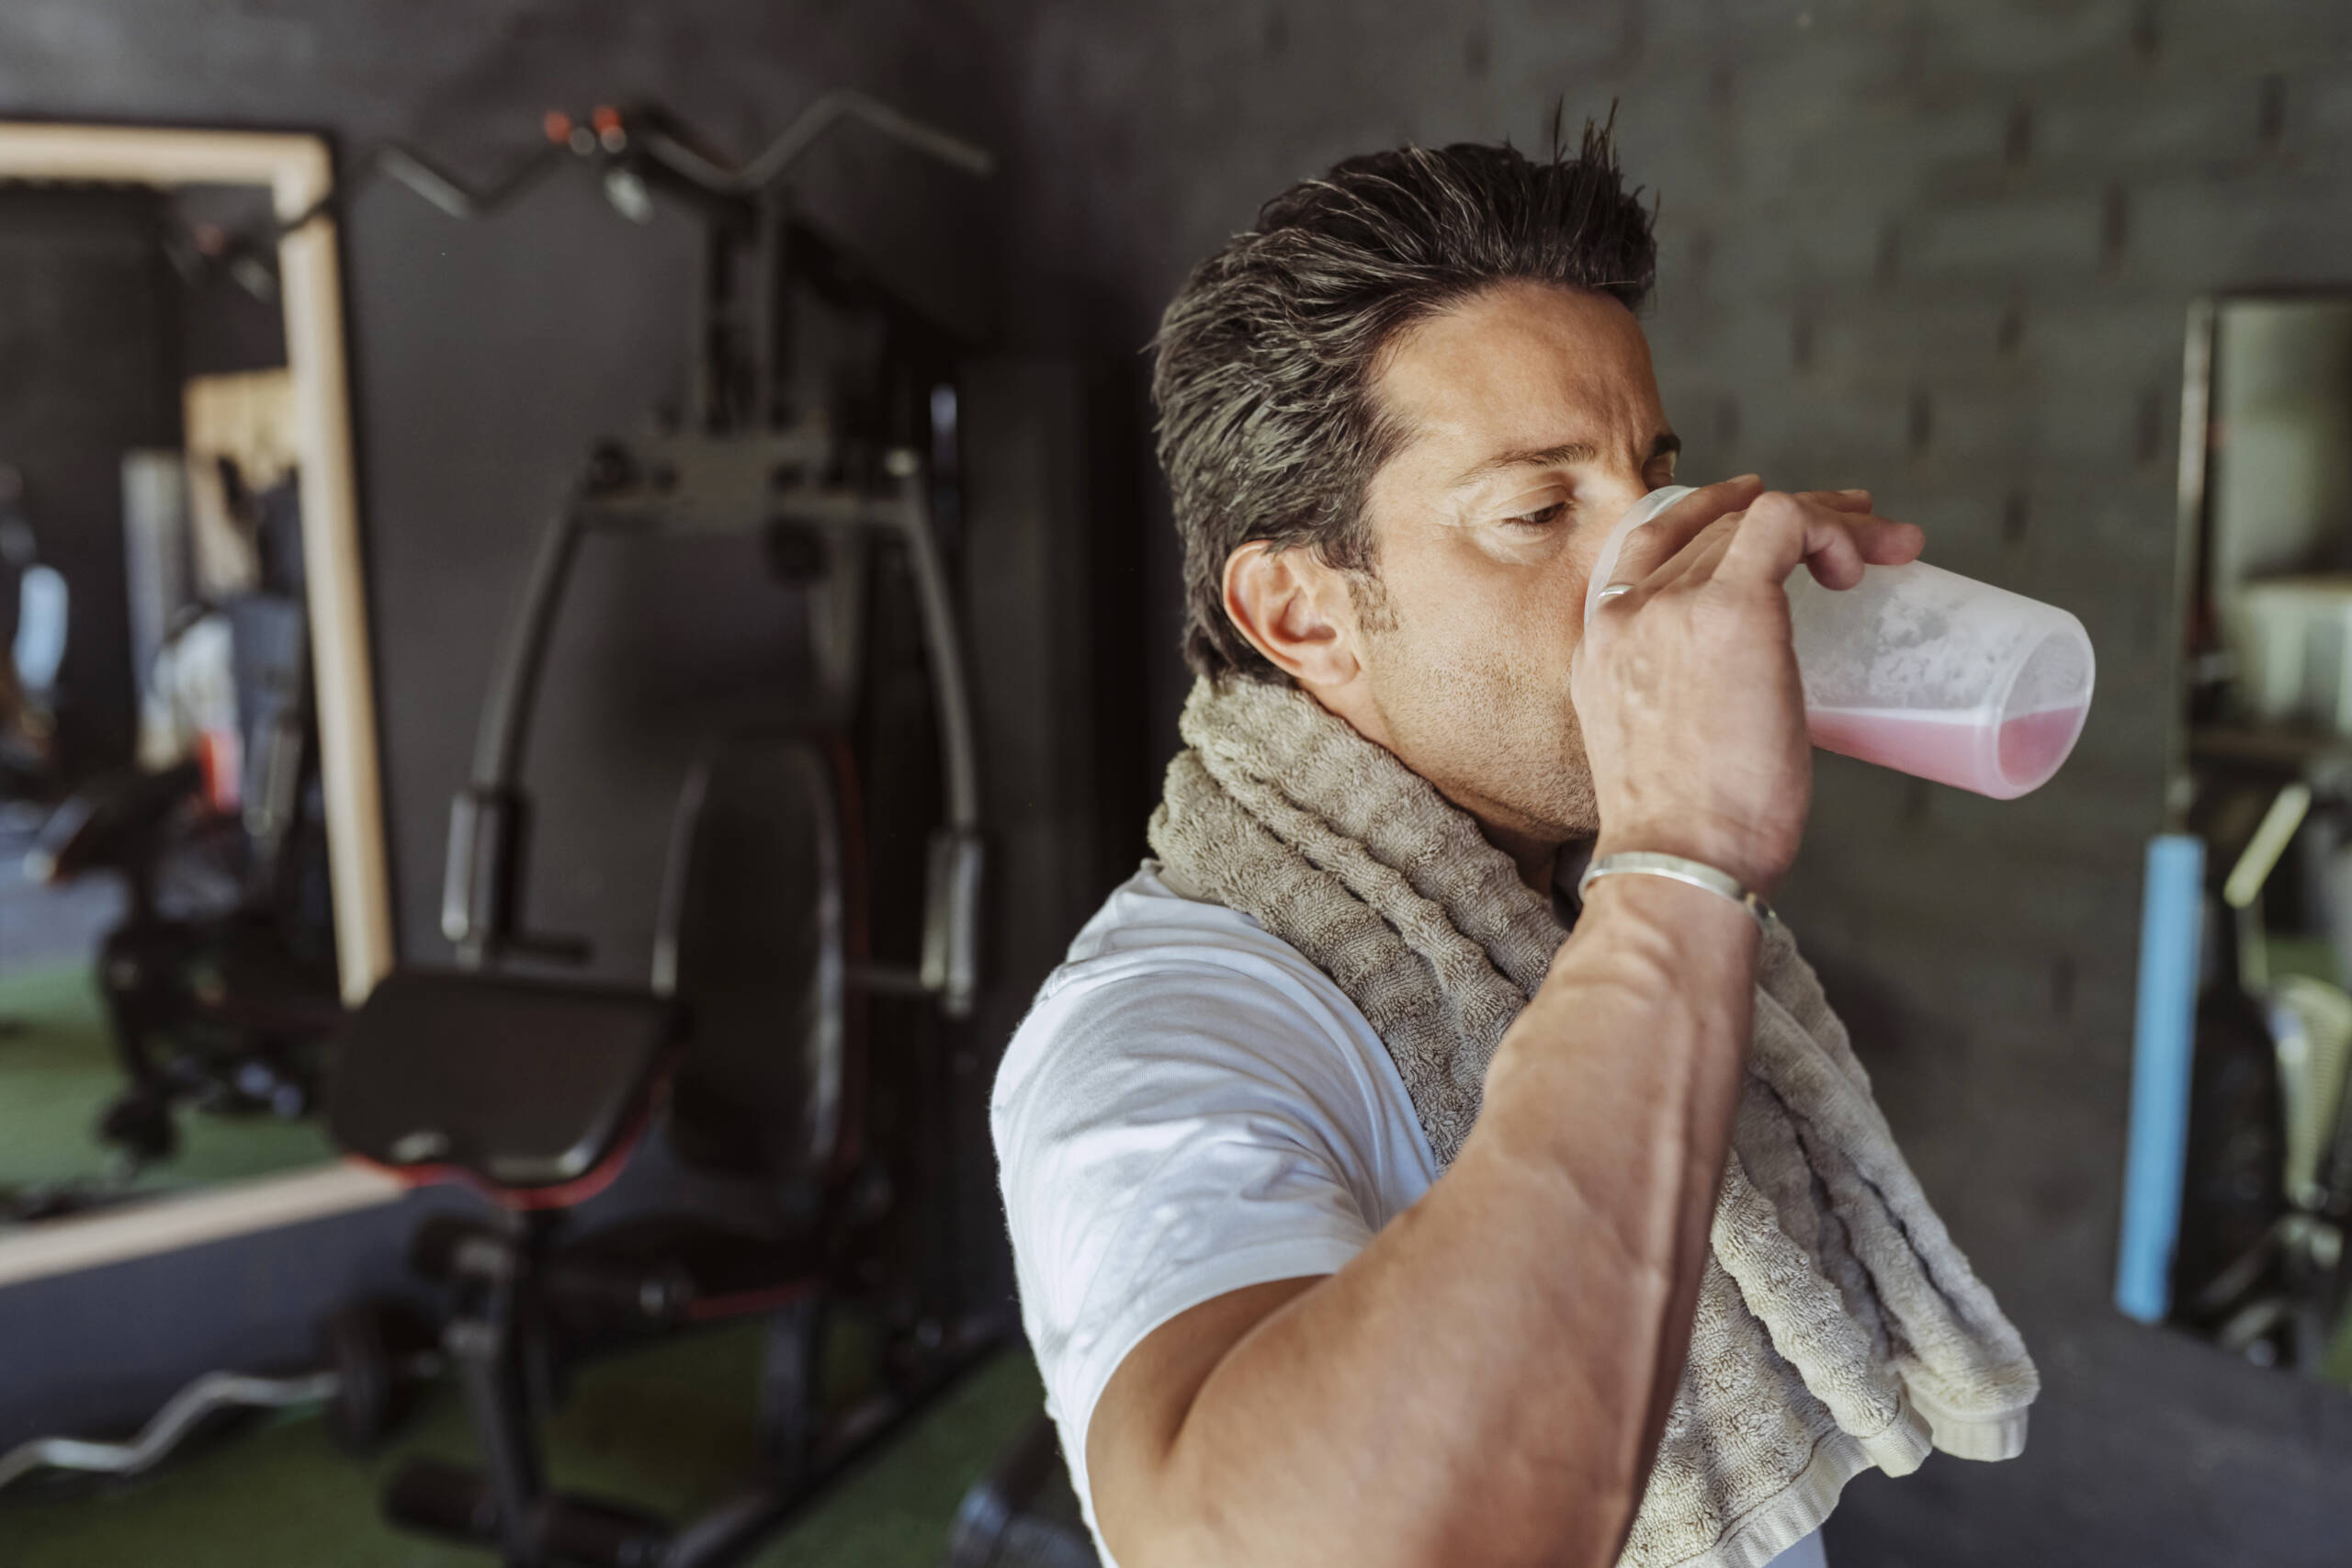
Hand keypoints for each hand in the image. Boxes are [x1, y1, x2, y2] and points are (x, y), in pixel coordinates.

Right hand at [1571, 479, 1923, 894]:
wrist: (1677, 864)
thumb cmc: (1687, 840)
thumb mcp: (1658, 751)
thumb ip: (1679, 707)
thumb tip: (1746, 707)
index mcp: (1601, 644)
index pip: (1652, 546)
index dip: (1717, 520)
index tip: (1778, 537)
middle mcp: (1625, 611)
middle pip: (1710, 526)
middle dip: (1793, 518)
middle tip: (1859, 536)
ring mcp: (1672, 604)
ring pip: (1753, 518)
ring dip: (1830, 522)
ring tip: (1888, 546)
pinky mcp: (1731, 608)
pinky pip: (1784, 522)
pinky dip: (1832, 527)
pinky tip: (1862, 563)